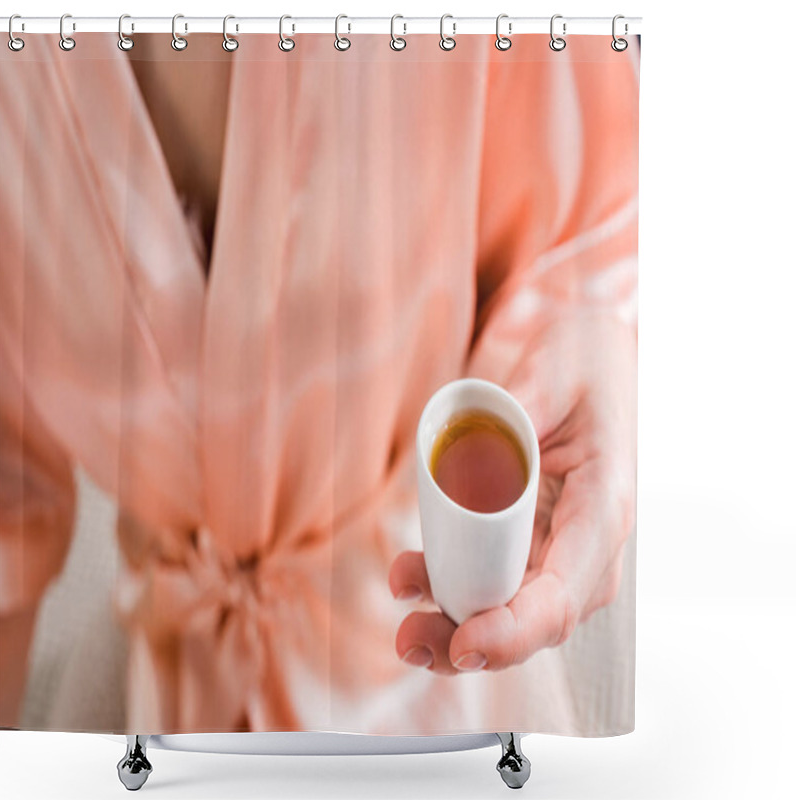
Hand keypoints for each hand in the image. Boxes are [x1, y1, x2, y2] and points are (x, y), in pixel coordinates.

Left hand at [390, 311, 636, 672]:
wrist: (590, 354)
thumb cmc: (580, 361)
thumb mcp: (548, 376)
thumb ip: (513, 418)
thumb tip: (467, 468)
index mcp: (603, 507)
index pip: (564, 594)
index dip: (516, 630)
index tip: (465, 640)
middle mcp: (588, 541)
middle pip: (535, 619)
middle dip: (471, 641)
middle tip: (409, 639)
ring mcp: (563, 545)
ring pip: (513, 610)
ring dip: (456, 624)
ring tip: (404, 621)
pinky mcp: (535, 539)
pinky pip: (498, 580)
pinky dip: (456, 592)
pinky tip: (413, 580)